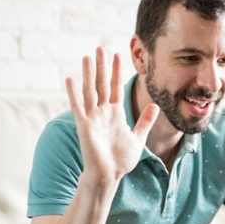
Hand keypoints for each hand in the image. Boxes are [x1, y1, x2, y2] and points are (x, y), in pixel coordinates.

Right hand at [66, 48, 158, 185]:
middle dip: (101, 66)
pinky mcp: (84, 126)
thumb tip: (154, 106)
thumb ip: (145, 121)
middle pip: (102, 84)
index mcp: (115, 114)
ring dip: (88, 74)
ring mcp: (92, 118)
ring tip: (86, 57)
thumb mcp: (138, 138)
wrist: (109, 175)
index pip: (116, 87)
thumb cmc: (121, 160)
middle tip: (99, 47)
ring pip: (90, 91)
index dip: (117, 71)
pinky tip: (70, 79)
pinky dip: (73, 93)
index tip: (117, 55)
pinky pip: (78, 107)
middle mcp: (102, 112)